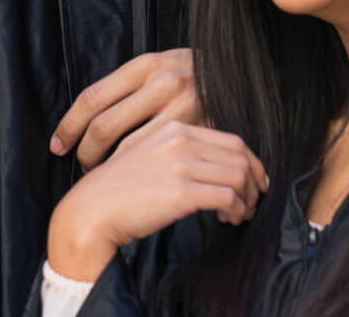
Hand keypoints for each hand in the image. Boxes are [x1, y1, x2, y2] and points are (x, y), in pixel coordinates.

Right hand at [46, 121, 266, 281]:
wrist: (93, 209)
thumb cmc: (120, 189)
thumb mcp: (151, 155)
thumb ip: (182, 153)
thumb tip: (219, 168)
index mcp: (175, 129)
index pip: (231, 140)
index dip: (251, 163)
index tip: (255, 181)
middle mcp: (180, 140)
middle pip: (240, 156)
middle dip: (254, 182)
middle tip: (253, 202)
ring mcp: (181, 165)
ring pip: (238, 176)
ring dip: (246, 199)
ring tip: (239, 214)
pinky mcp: (181, 192)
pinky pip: (228, 197)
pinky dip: (236, 210)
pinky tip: (228, 219)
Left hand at [51, 48, 199, 168]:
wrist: (243, 74)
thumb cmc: (194, 75)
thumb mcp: (163, 67)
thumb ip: (133, 85)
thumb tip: (89, 111)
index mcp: (146, 65)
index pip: (92, 97)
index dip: (69, 125)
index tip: (57, 144)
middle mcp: (162, 82)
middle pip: (103, 126)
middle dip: (84, 152)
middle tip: (80, 165)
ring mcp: (183, 108)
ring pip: (127, 148)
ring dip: (107, 165)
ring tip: (101, 174)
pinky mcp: (200, 131)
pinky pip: (156, 160)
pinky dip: (137, 171)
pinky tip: (131, 177)